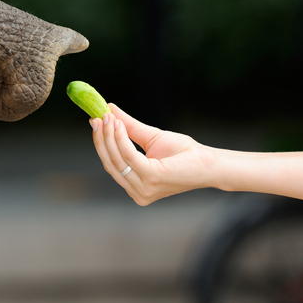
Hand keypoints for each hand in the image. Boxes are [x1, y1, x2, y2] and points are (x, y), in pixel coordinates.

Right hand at [91, 104, 212, 204]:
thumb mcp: (150, 138)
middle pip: (110, 162)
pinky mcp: (151, 178)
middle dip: (101, 138)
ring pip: (116, 159)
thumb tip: (110, 109)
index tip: (94, 121)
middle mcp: (137, 192)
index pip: (111, 164)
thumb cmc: (183, 153)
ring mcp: (143, 188)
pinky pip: (129, 155)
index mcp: (136, 187)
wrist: (208, 163)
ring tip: (108, 117)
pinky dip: (121, 138)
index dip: (100, 143)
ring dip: (109, 135)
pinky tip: (118, 124)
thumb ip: (129, 128)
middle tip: (97, 117)